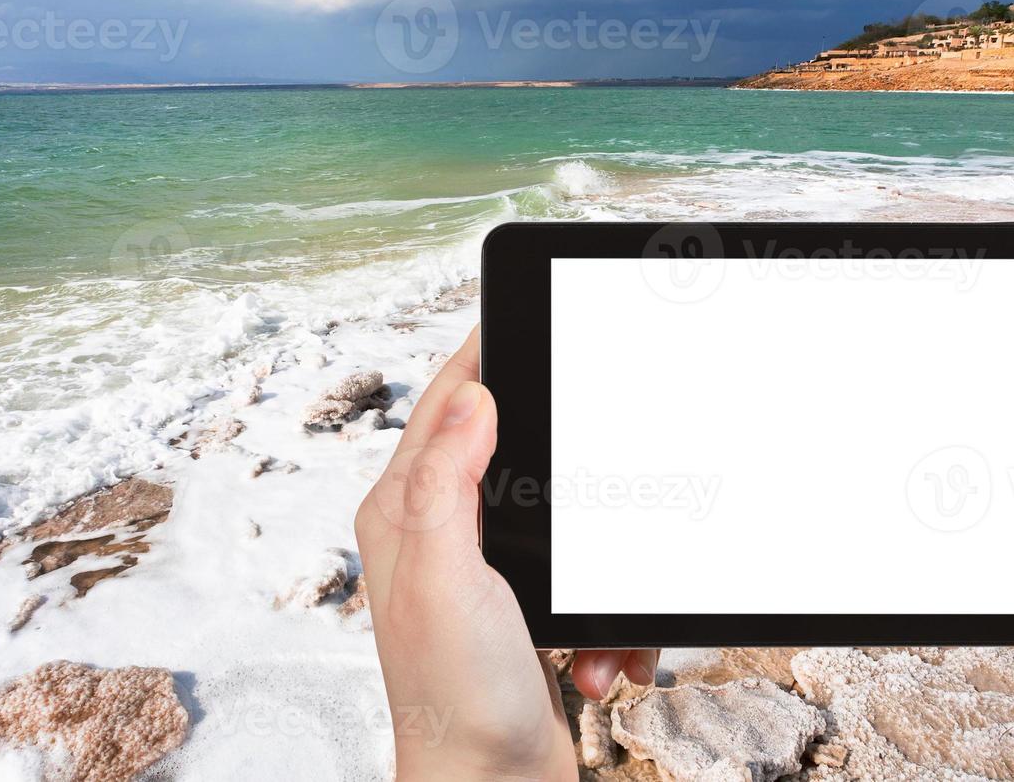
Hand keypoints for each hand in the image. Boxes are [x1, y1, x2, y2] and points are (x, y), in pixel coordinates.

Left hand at [355, 326, 657, 780]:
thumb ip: (446, 482)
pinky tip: (598, 662)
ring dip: (597, 568)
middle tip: (603, 454)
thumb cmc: (453, 698)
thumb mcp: (445, 577)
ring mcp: (487, 572)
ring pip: (565, 517)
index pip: (447, 403)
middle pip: (511, 449)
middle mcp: (440, 533)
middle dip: (568, 465)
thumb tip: (471, 397)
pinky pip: (589, 581)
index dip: (485, 352)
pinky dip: (607, 623)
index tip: (525, 313)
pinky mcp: (529, 609)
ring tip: (589, 630)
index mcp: (406, 512)